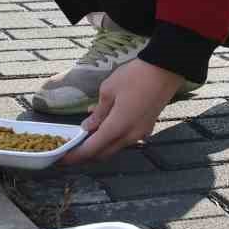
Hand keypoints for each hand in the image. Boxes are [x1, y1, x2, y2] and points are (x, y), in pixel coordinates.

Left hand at [61, 60, 184, 164]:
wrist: (165, 70)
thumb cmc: (134, 77)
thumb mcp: (108, 91)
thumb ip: (98, 113)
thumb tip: (87, 127)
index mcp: (117, 128)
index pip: (92, 149)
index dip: (76, 155)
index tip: (62, 158)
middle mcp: (130, 136)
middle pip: (104, 153)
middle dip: (87, 154)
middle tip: (71, 148)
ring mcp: (141, 133)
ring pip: (115, 147)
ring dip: (100, 145)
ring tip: (85, 136)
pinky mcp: (147, 127)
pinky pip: (125, 138)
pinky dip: (112, 137)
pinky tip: (104, 125)